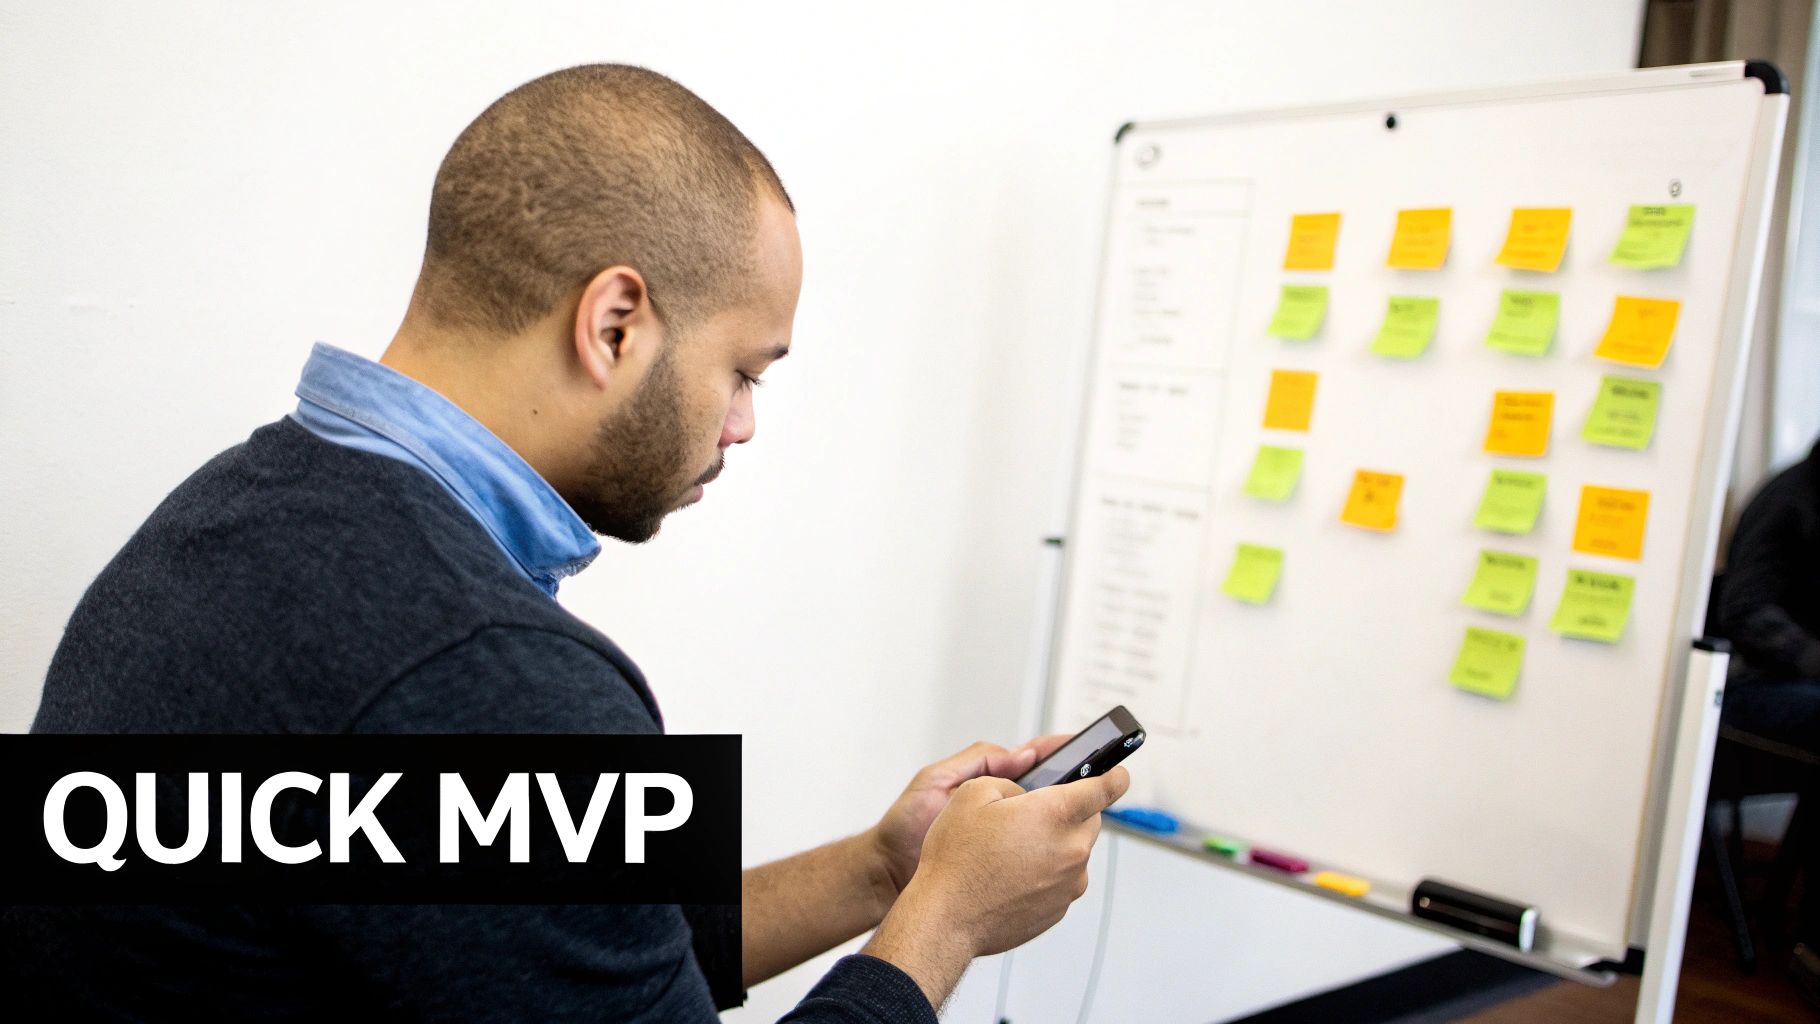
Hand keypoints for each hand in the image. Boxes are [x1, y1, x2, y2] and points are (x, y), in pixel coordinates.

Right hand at [862, 764, 1130, 1004]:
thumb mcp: (973, 793)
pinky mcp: (1059, 908)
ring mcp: (1068, 883)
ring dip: (1056, 843)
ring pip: (1075, 851)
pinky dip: (1047, 872)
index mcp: (1056, 813)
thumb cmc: (956, 859)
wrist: (946, 917)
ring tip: (1013, 848)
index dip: (1113, 776)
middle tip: (1032, 814)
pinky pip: (1062, 879)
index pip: (1106, 788)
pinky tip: (1012, 873)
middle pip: (1089, 819)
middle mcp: (1071, 849)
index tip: (1117, 773)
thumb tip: (1025, 794)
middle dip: (1068, 811)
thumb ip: (1012, 782)